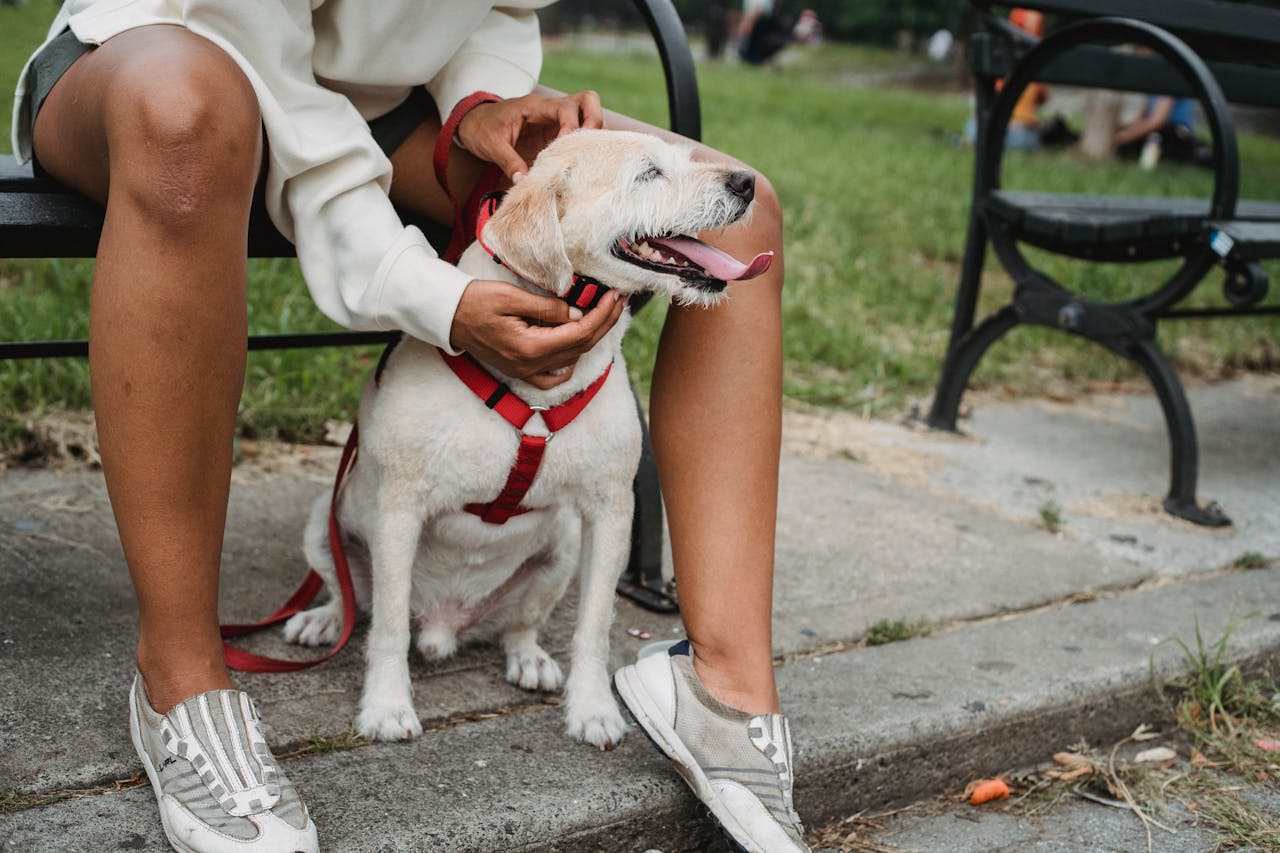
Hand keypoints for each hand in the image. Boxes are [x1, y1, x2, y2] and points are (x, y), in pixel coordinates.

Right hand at [449, 279, 625, 389]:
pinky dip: (570, 360)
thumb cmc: (475, 301)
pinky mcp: (520, 369)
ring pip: (572, 359)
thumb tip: (577, 314)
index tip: (615, 296)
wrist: (447, 316)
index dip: (602, 315)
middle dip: (605, 323)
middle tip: (619, 301)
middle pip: (581, 347)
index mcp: (530, 348)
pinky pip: (554, 374)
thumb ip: (548, 308)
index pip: (580, 334)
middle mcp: (530, 366)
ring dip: (592, 337)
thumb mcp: (512, 297)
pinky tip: (577, 342)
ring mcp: (525, 371)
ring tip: (604, 314)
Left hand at [456, 91, 603, 181]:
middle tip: (587, 145)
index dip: (573, 127)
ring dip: (592, 134)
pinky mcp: (555, 134)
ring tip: (585, 157)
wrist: (472, 124)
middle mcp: (549, 110)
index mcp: (534, 107)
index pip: (566, 108)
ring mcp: (555, 121)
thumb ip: (508, 162)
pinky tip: (577, 163)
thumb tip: (524, 181)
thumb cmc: (481, 129)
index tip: (565, 148)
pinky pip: (578, 133)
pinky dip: (584, 145)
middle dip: (594, 121)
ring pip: (588, 116)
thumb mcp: (491, 145)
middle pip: (587, 101)